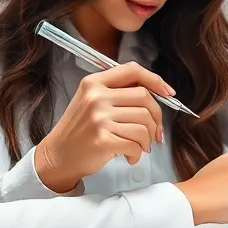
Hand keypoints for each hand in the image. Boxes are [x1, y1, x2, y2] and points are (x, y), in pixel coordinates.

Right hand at [35, 62, 172, 193]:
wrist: (57, 156)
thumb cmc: (79, 130)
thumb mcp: (90, 101)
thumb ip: (117, 92)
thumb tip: (156, 93)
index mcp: (94, 83)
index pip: (133, 70)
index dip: (156, 80)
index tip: (169, 93)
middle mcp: (96, 97)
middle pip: (144, 98)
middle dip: (156, 118)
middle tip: (155, 133)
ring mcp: (99, 118)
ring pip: (144, 124)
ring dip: (148, 139)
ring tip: (140, 147)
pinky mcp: (102, 140)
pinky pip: (136, 143)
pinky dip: (138, 153)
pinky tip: (130, 156)